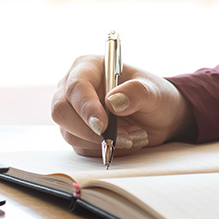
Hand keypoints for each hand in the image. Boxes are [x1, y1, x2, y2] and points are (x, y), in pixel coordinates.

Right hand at [50, 55, 195, 156]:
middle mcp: (73, 89)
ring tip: (132, 138)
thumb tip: (112, 102)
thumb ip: (136, 92)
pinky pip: (81, 148)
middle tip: (121, 138)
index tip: (103, 126)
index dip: (87, 107)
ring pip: (70, 134)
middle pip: (61, 112)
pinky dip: (104, 151)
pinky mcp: (77, 133)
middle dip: (89, 130)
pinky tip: (124, 143)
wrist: (157, 117)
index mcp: (88, 68)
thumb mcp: (153, 91)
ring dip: (102, 143)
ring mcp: (73, 113)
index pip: (76, 87)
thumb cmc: (153, 96)